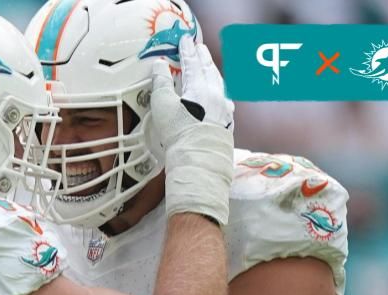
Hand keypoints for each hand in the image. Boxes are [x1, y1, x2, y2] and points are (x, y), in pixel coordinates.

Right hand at [149, 36, 233, 225]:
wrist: (199, 161)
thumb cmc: (178, 134)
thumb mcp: (163, 106)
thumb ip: (161, 83)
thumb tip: (159, 64)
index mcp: (200, 87)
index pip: (192, 63)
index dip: (187, 51)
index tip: (184, 39)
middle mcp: (216, 95)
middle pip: (210, 70)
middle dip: (203, 57)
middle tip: (199, 47)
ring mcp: (225, 109)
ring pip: (220, 83)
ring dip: (212, 72)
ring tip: (208, 66)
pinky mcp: (228, 122)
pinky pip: (223, 97)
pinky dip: (218, 88)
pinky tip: (217, 93)